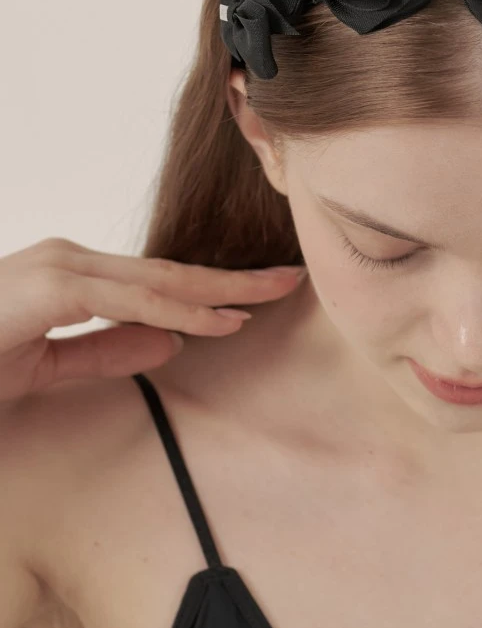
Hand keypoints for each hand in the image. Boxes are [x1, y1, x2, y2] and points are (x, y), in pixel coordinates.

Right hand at [0, 238, 305, 402]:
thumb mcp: (46, 366)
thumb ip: (102, 349)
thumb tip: (170, 339)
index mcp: (70, 276)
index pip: (158, 281)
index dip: (214, 289)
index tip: (265, 294)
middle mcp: (66, 261)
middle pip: (167, 271)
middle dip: (232, 279)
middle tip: (291, 279)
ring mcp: (53, 269)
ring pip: (154, 279)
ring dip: (216, 290)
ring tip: (271, 295)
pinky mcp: (44, 289)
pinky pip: (122, 299)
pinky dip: (173, 308)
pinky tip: (215, 319)